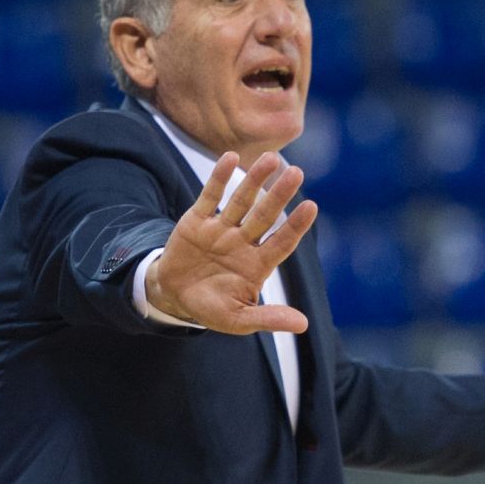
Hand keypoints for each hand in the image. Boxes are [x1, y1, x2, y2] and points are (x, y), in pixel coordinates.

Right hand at [144, 151, 320, 334]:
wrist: (173, 296)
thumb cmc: (211, 308)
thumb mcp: (238, 319)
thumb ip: (268, 318)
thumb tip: (302, 324)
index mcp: (257, 264)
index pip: (282, 242)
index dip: (296, 226)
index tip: (311, 206)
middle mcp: (243, 242)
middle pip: (264, 216)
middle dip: (279, 196)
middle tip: (297, 173)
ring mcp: (221, 229)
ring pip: (241, 201)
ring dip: (255, 180)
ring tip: (271, 159)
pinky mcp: (197, 221)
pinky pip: (210, 196)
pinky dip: (219, 178)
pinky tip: (231, 158)